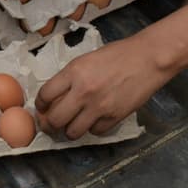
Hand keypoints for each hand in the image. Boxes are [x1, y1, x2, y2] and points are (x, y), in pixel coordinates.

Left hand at [35, 35, 169, 138]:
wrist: (148, 58)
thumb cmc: (118, 54)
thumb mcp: (87, 59)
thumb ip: (70, 77)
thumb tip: (56, 96)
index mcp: (74, 72)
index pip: (45, 95)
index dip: (40, 105)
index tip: (42, 108)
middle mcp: (83, 91)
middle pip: (55, 120)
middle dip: (50, 124)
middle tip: (52, 124)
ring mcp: (99, 107)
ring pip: (72, 132)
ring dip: (70, 130)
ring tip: (73, 124)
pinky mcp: (114, 117)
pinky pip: (95, 132)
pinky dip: (92, 129)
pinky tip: (95, 120)